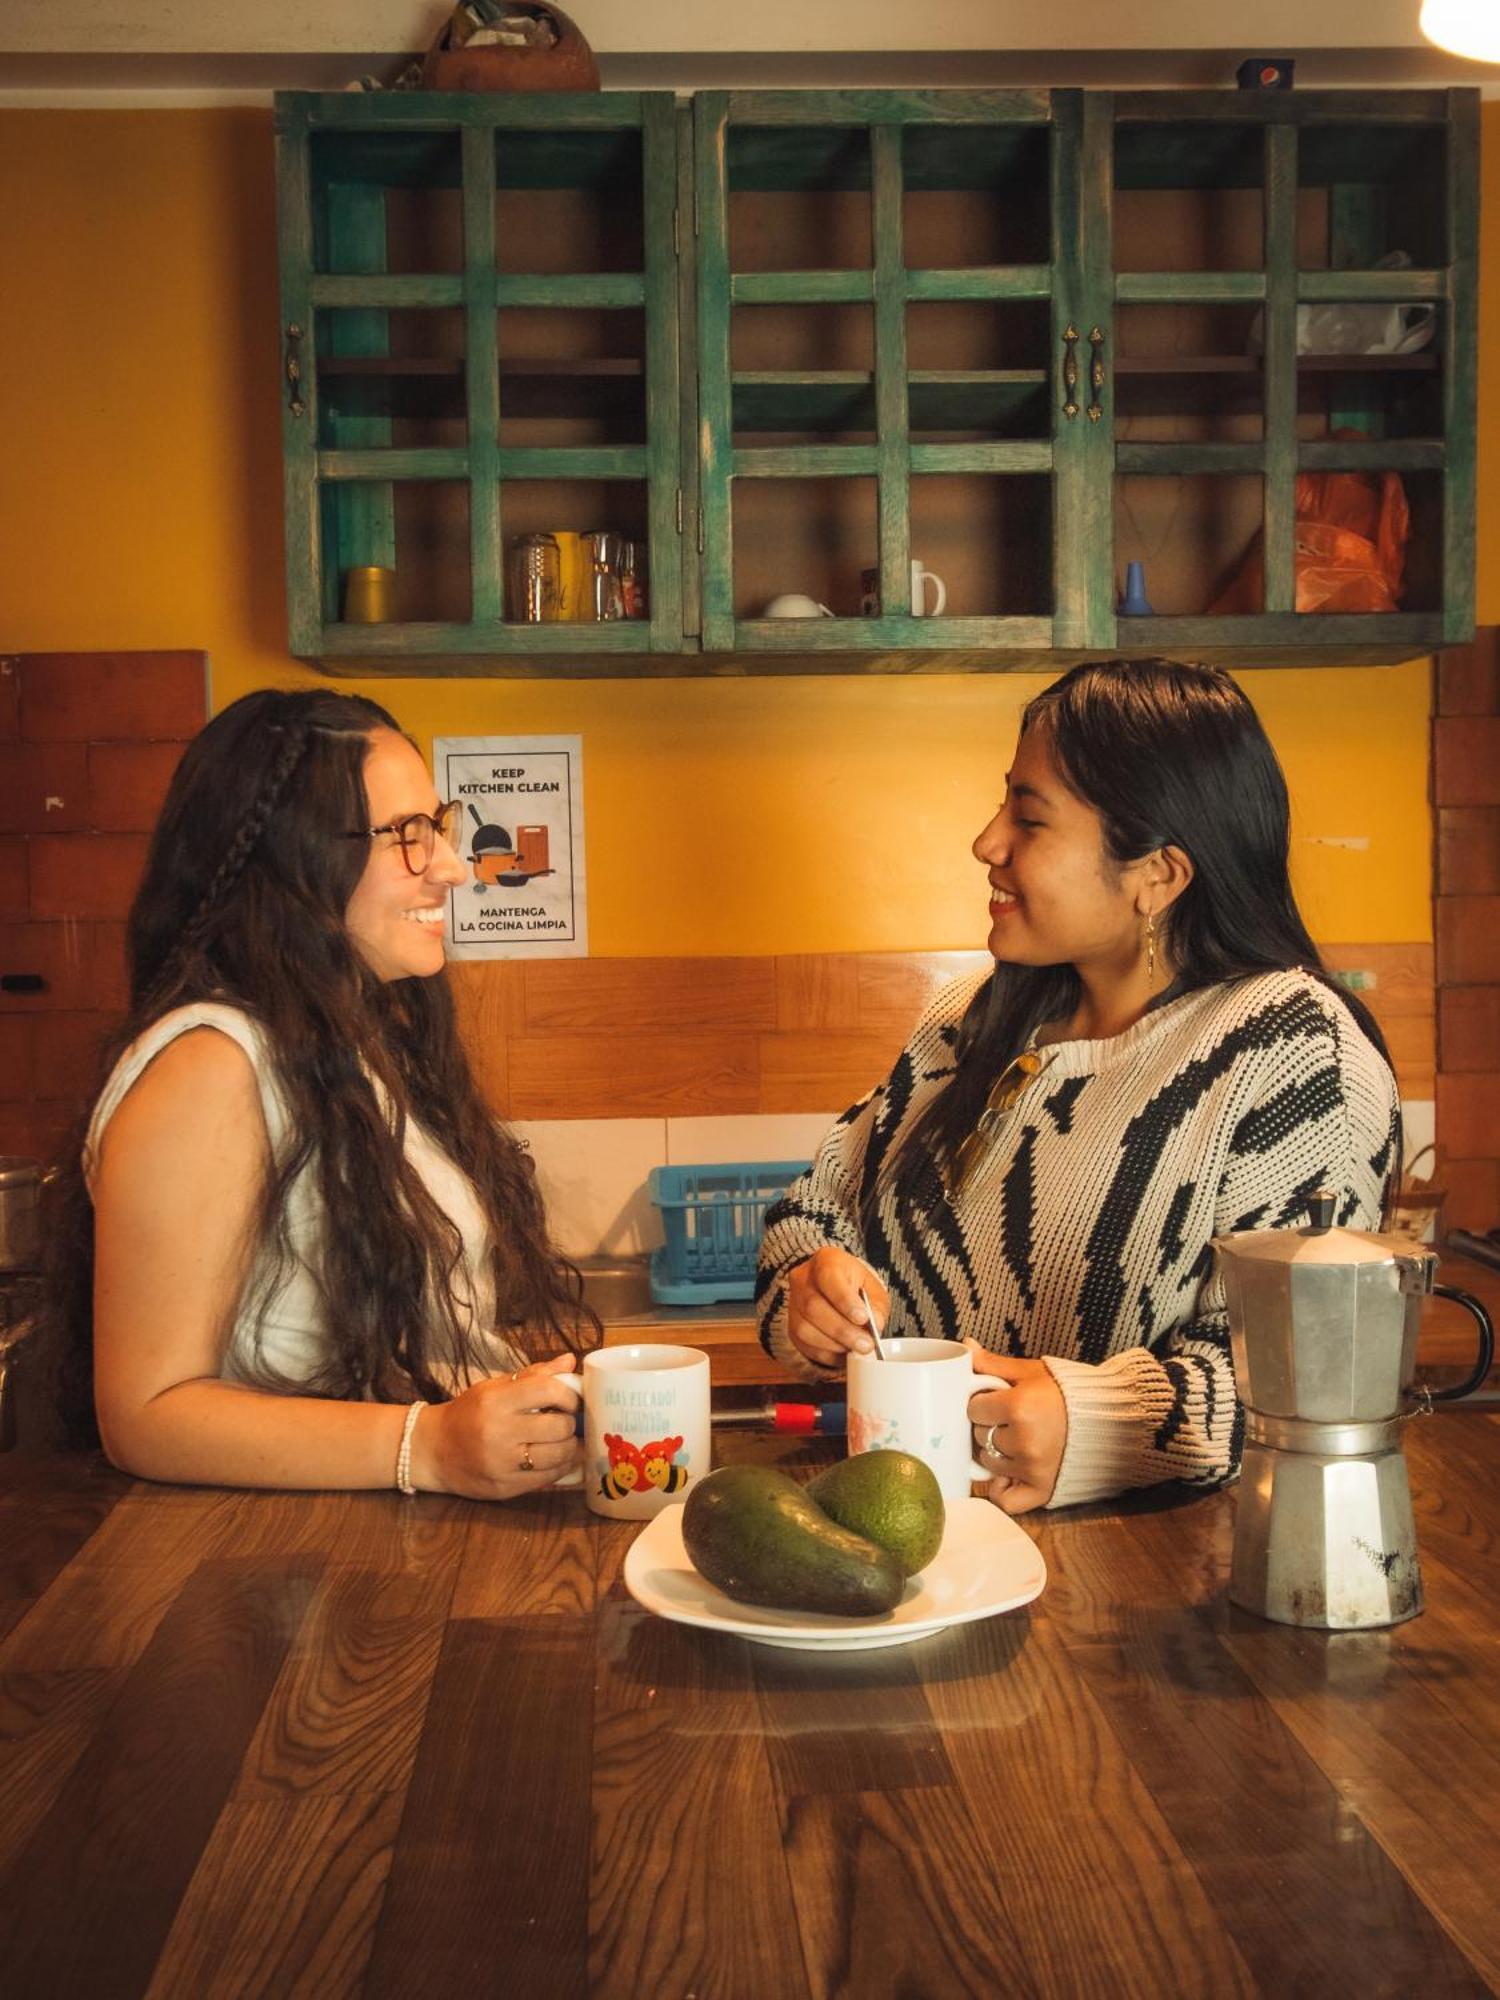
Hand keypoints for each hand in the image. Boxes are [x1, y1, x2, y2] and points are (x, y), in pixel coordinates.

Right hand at [414, 1353, 583, 1500]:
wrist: (433, 1450)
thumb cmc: (468, 1414)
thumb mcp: (494, 1388)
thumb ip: (533, 1375)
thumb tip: (569, 1361)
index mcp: (495, 1400)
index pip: (548, 1390)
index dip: (569, 1395)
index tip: (570, 1401)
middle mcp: (498, 1432)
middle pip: (559, 1426)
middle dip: (569, 1423)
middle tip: (565, 1422)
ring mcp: (501, 1463)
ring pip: (559, 1455)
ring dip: (569, 1447)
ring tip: (564, 1441)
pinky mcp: (505, 1487)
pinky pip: (548, 1478)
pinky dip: (560, 1467)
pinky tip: (556, 1459)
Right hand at [786, 1248, 889, 1368]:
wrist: (838, 1291)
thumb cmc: (857, 1288)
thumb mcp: (873, 1290)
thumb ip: (876, 1306)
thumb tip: (875, 1324)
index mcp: (825, 1260)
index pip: (828, 1277)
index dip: (844, 1300)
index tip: (863, 1318)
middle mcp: (803, 1279)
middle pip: (813, 1306)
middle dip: (842, 1330)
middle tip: (865, 1344)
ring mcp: (793, 1303)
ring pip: (804, 1328)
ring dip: (834, 1344)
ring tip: (856, 1349)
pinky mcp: (791, 1326)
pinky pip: (803, 1345)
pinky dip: (826, 1354)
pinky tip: (843, 1354)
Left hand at [964, 1342, 1066, 1515]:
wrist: (1110, 1418)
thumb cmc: (1068, 1393)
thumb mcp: (1031, 1372)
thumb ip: (994, 1364)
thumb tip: (966, 1345)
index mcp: (1018, 1407)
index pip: (973, 1409)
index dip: (983, 1403)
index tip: (998, 1401)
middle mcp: (1023, 1440)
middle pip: (979, 1436)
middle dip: (989, 1426)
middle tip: (1011, 1420)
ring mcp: (1031, 1468)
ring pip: (989, 1463)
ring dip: (996, 1453)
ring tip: (1018, 1439)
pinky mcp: (1041, 1489)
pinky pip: (1003, 1499)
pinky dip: (1002, 1489)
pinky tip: (1011, 1473)